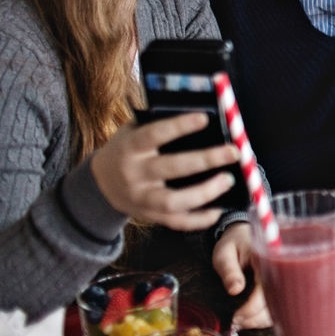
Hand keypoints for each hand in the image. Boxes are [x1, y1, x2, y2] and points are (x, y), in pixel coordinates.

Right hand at [91, 113, 239, 230]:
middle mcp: (134, 174)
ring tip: (228, 180)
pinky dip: (200, 219)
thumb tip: (199, 112)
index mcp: (130, 148)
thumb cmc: (126, 150)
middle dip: (206, 159)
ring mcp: (142, 199)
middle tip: (233, 152)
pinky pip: (178, 223)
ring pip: (174, 201)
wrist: (100, 184)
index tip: (205, 118)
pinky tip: (219, 208)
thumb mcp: (131, 131)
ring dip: (205, 192)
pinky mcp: (151, 217)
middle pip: (172, 168)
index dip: (179, 126)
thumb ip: (156, 123)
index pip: (154, 135)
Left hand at [212, 222, 270, 330]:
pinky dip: (264, 317)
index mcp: (267, 261)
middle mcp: (279, 272)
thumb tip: (235, 290)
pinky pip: (278, 307)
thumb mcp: (224, 253)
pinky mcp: (280, 287)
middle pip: (276, 302)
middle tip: (236, 323)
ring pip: (279, 308)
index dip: (252, 308)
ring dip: (260, 320)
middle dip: (256, 318)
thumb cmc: (233, 244)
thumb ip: (229, 270)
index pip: (266, 290)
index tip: (236, 317)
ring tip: (240, 321)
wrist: (244, 235)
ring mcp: (282, 280)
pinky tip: (249, 318)